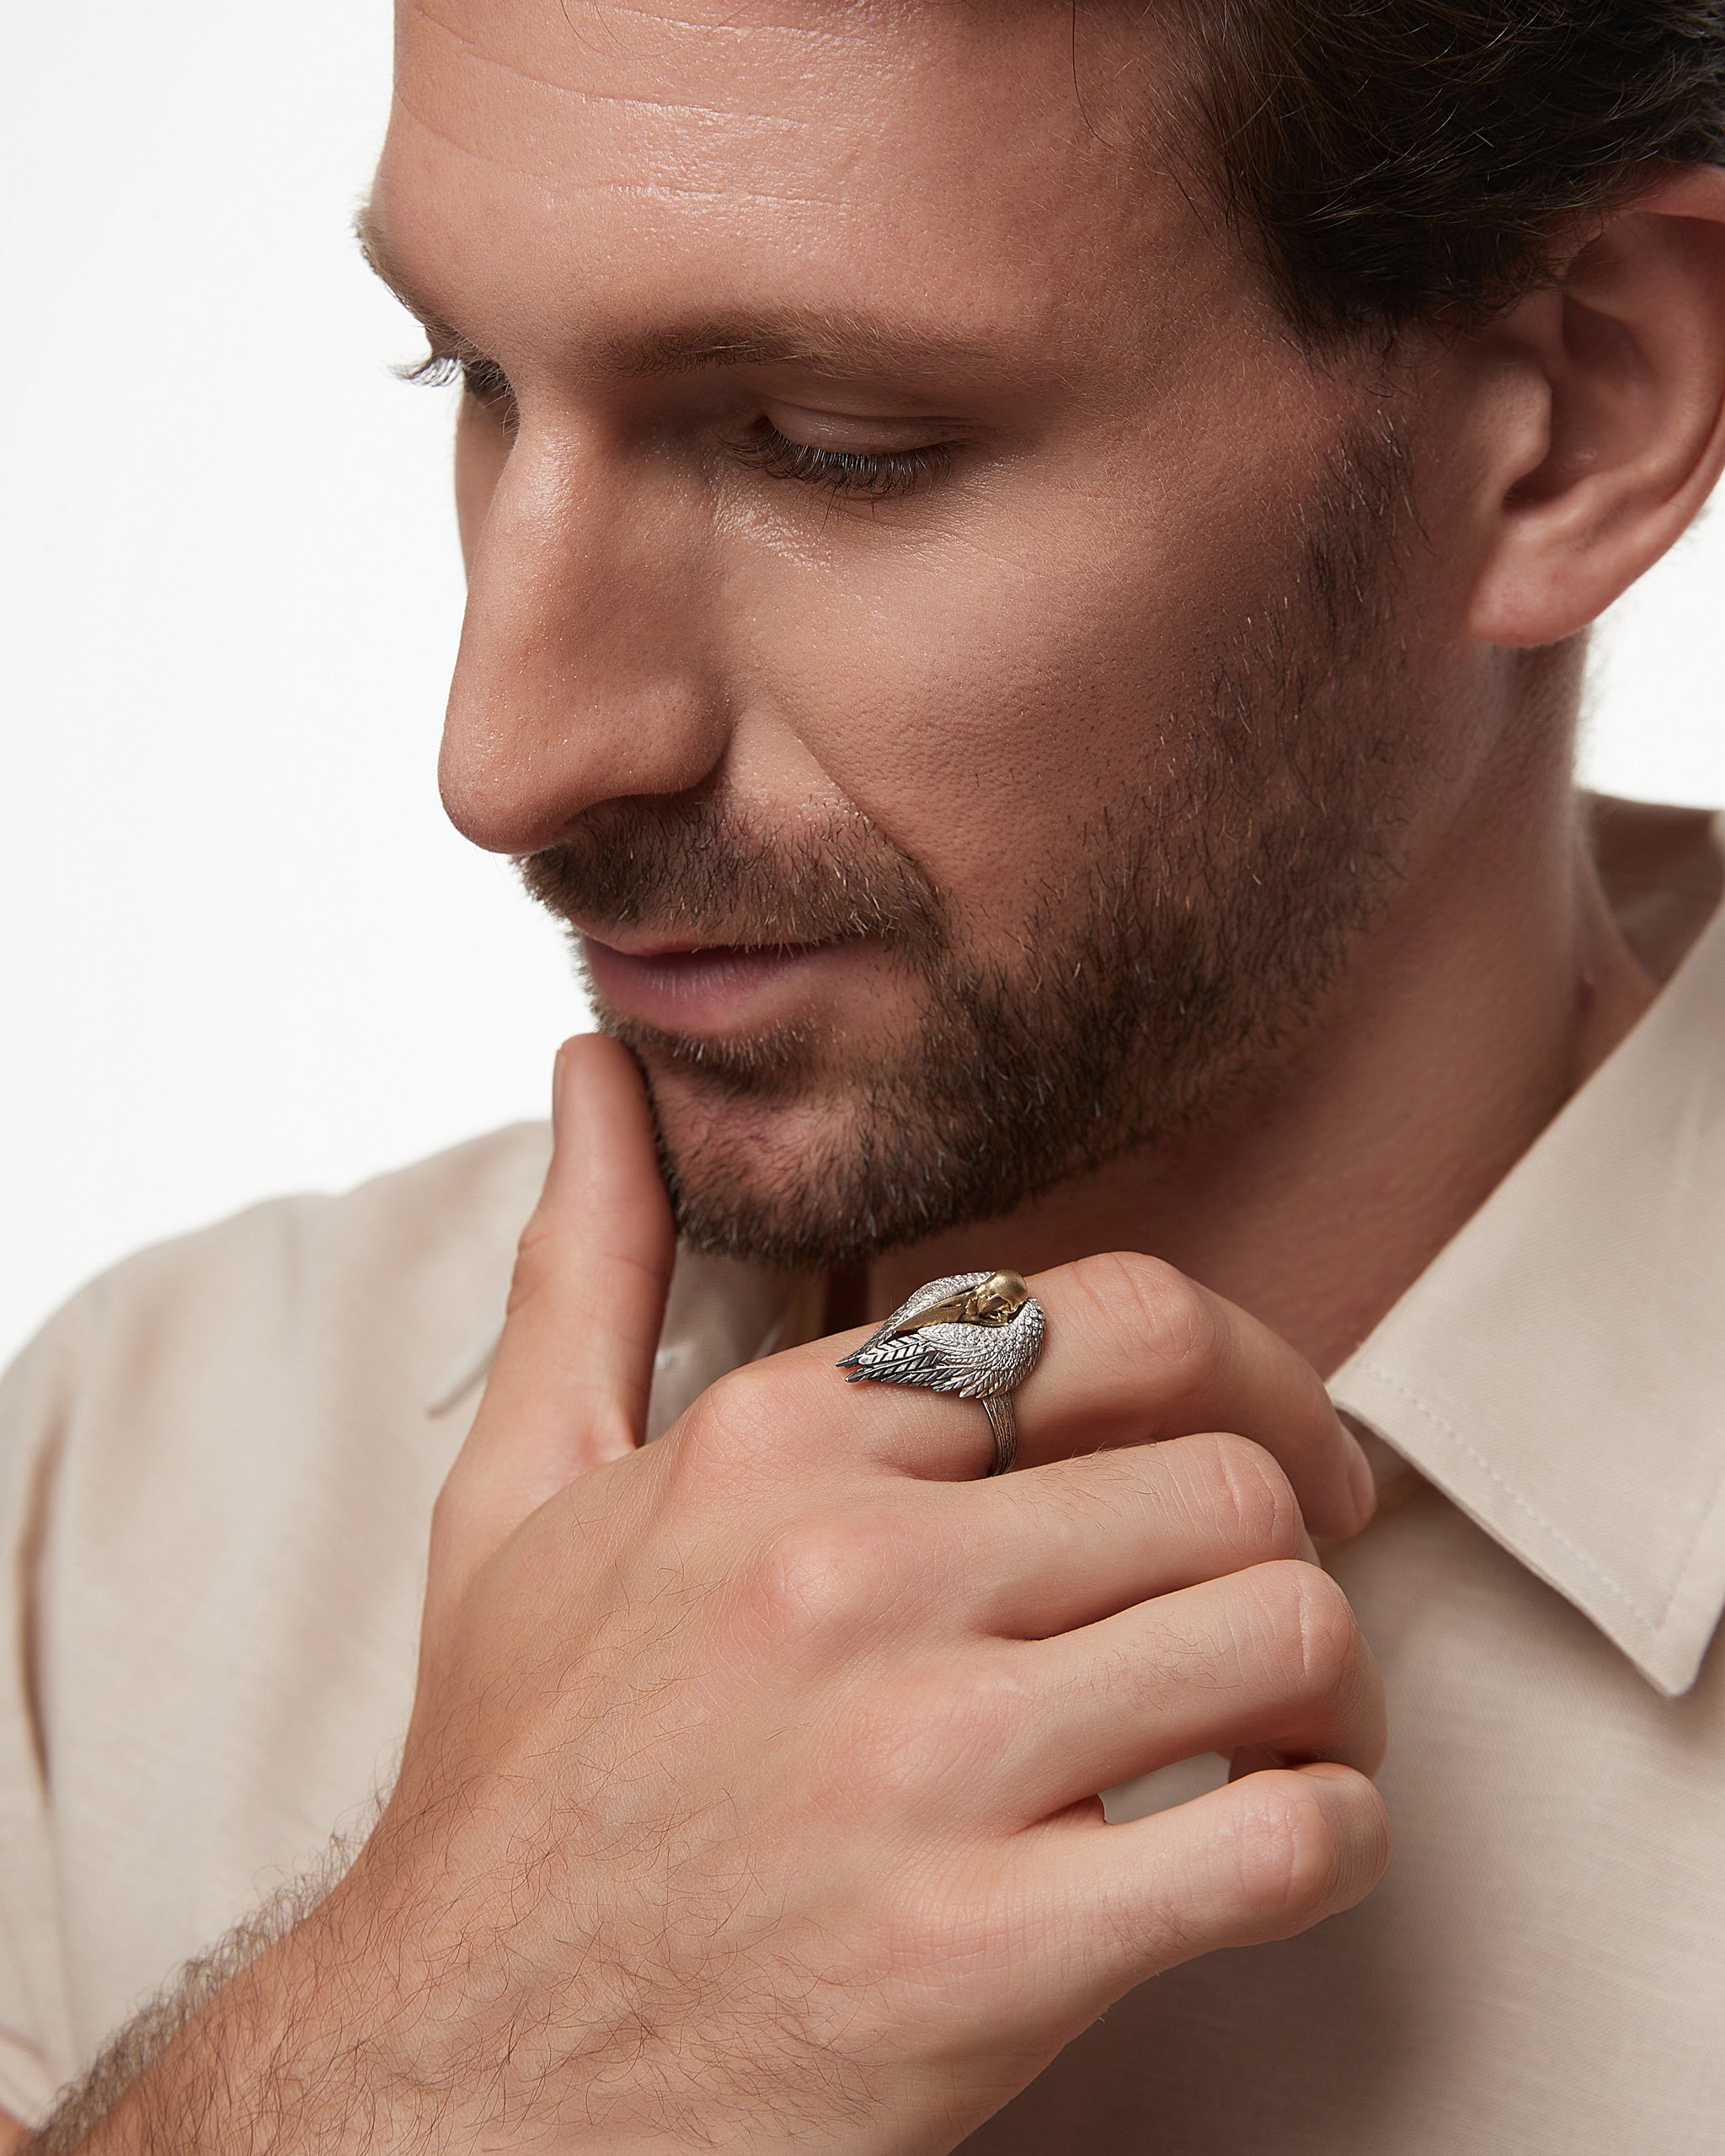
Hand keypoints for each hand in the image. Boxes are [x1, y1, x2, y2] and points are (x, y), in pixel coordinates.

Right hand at [289, 1034, 1382, 2153]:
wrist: (457, 2070)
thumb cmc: (514, 1779)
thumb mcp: (518, 1493)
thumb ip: (583, 1266)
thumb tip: (598, 1074)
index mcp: (771, 1444)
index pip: (1110, 1320)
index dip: (1247, 1374)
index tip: (1271, 1450)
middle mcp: (853, 1574)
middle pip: (1227, 1478)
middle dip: (1303, 1538)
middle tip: (1290, 1605)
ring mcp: (924, 1761)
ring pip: (1284, 1632)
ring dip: (1338, 1691)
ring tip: (1296, 1733)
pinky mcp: (988, 1955)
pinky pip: (1284, 1841)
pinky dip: (1338, 1838)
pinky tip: (1278, 1846)